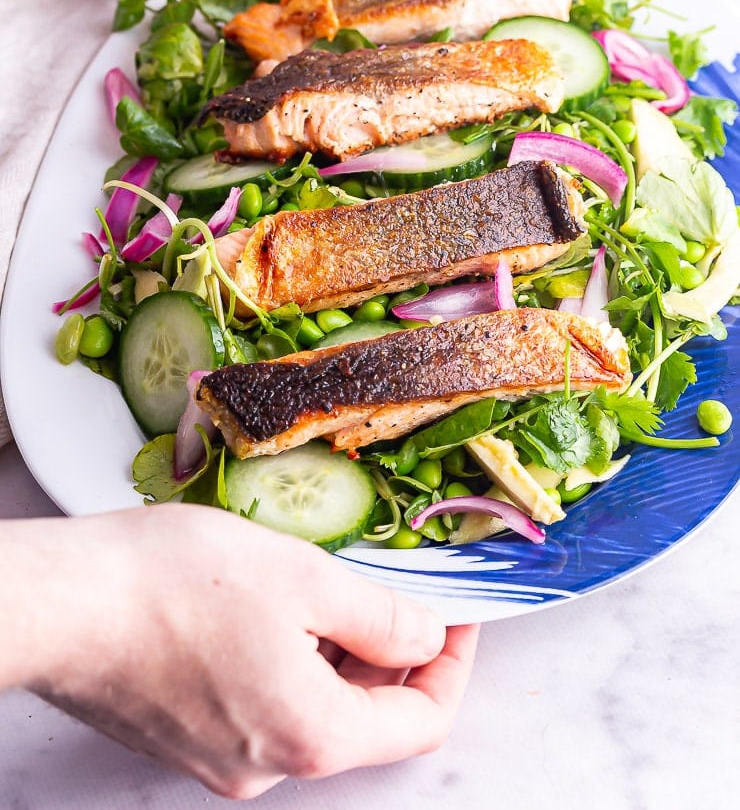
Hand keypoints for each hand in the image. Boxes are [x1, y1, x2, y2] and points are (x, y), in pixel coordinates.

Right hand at [4, 506, 477, 799]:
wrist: (60, 603)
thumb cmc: (169, 583)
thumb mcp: (303, 576)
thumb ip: (380, 615)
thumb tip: (425, 635)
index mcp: (310, 734)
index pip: (419, 721)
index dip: (451, 663)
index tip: (456, 614)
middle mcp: (268, 765)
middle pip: (365, 717)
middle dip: (389, 650)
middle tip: (388, 584)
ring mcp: (222, 757)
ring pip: (313, 706)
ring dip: (334, 649)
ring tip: (317, 581)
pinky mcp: (188, 735)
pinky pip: (263, 702)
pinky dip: (287, 657)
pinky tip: (264, 603)